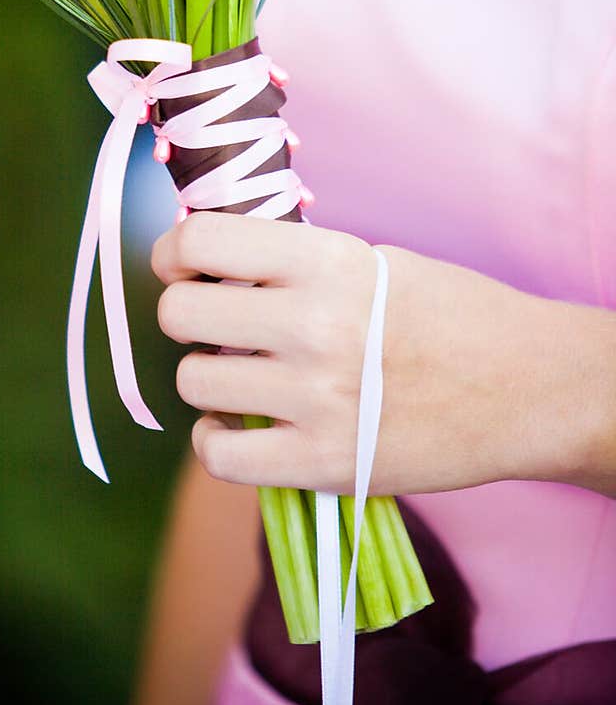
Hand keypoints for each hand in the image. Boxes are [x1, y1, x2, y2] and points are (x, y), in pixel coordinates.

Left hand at [151, 212, 613, 495]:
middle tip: (218, 325)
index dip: (175, 253)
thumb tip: (211, 262)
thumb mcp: (373, 261)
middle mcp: (314, 323)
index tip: (183, 266)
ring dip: (208, 378)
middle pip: (180, 314)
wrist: (529, 387)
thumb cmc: (453, 314)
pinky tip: (241, 429)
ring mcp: (316, 398)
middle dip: (187, 316)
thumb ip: (295, 263)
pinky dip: (217, 442)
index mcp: (327, 260)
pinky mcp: (325, 463)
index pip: (201, 241)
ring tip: (242, 377)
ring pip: (194, 382)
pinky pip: (219, 456)